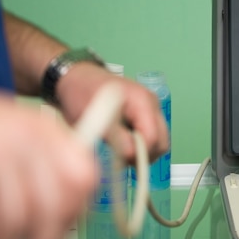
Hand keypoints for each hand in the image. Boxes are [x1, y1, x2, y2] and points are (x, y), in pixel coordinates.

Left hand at [55, 62, 169, 163]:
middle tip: (123, 160)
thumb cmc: (82, 92)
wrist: (77, 78)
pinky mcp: (146, 114)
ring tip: (121, 152)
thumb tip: (131, 154)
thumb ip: (116, 136)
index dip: (139, 153)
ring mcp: (151, 109)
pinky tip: (124, 144)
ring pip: (159, 142)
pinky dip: (141, 146)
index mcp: (142, 100)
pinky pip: (152, 137)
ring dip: (144, 152)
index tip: (121, 159)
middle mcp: (151, 104)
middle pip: (162, 142)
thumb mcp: (94, 117)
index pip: (153, 137)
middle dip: (145, 156)